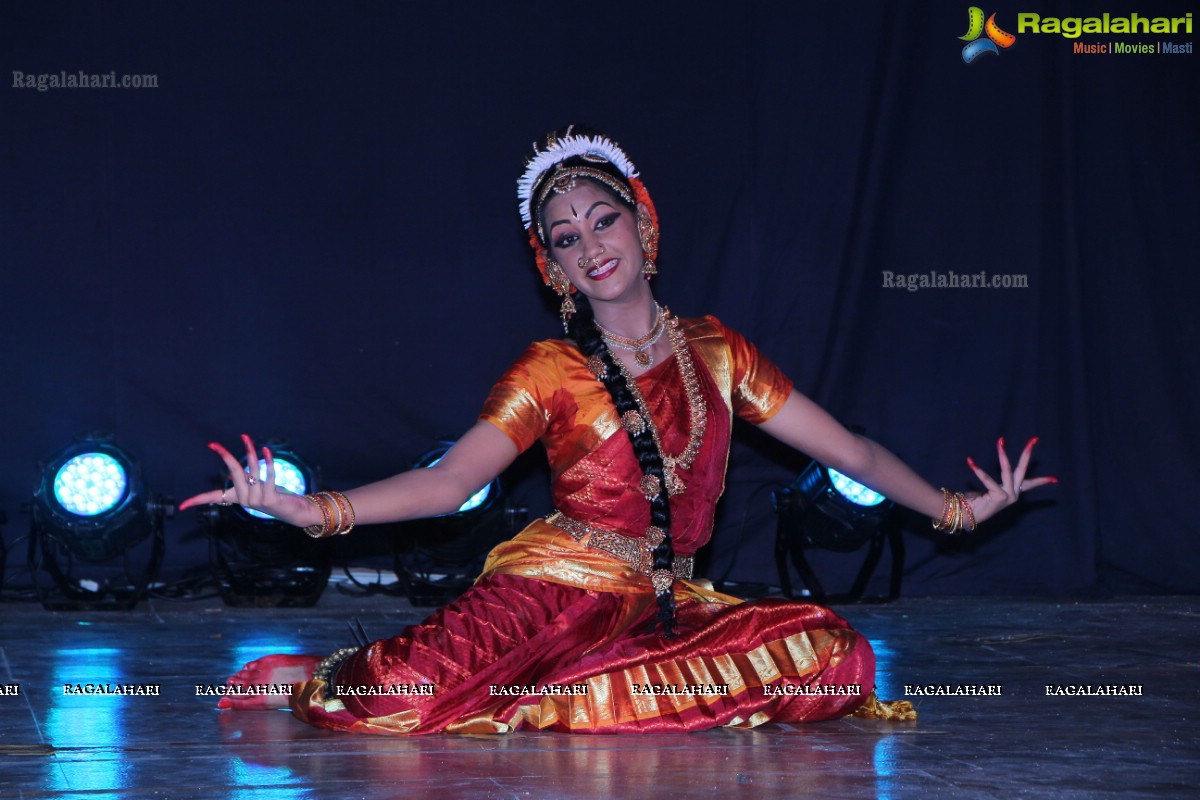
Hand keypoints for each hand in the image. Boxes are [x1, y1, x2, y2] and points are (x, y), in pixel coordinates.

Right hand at [178, 434, 320, 527]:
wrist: (296, 512)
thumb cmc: (276, 497)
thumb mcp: (257, 488)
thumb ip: (245, 480)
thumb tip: (230, 472)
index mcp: (238, 497)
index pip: (213, 498)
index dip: (198, 501)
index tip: (182, 506)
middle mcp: (245, 500)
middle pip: (232, 474)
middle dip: (224, 457)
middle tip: (213, 444)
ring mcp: (258, 501)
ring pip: (252, 472)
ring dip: (251, 453)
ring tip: (246, 438)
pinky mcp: (271, 499)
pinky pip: (269, 476)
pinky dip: (268, 461)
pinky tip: (266, 450)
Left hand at [963, 436, 1057, 525]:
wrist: (968, 516)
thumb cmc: (976, 502)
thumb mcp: (986, 489)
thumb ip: (991, 481)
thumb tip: (980, 466)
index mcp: (1012, 492)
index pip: (1030, 484)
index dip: (1042, 481)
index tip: (1055, 480)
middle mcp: (1013, 494)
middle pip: (1022, 470)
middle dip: (1028, 453)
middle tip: (1034, 439)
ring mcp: (1008, 496)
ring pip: (1007, 470)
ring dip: (1002, 454)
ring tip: (1000, 441)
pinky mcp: (1000, 497)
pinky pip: (987, 479)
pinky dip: (978, 470)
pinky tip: (970, 461)